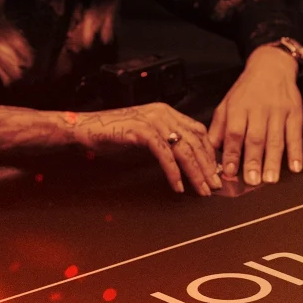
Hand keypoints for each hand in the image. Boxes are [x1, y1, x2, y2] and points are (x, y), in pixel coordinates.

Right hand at [74, 103, 221, 195]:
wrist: (86, 129)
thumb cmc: (115, 135)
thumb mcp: (148, 139)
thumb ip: (168, 145)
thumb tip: (189, 164)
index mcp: (167, 113)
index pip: (199, 132)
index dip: (210, 153)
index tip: (216, 171)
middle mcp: (164, 114)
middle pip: (196, 142)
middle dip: (208, 166)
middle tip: (216, 185)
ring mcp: (153, 121)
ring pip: (184, 150)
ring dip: (196, 172)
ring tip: (203, 189)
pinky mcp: (143, 132)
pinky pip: (165, 155)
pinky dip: (174, 173)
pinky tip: (178, 186)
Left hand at [209, 46, 302, 185]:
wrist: (272, 66)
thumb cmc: (247, 89)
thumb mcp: (227, 103)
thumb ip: (219, 127)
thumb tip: (212, 151)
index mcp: (239, 108)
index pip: (234, 133)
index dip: (232, 153)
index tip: (230, 172)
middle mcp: (259, 109)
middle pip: (256, 138)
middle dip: (253, 161)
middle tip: (252, 181)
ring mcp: (278, 111)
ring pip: (276, 139)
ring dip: (273, 161)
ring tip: (270, 179)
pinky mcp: (295, 113)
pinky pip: (296, 134)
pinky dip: (296, 152)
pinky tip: (295, 167)